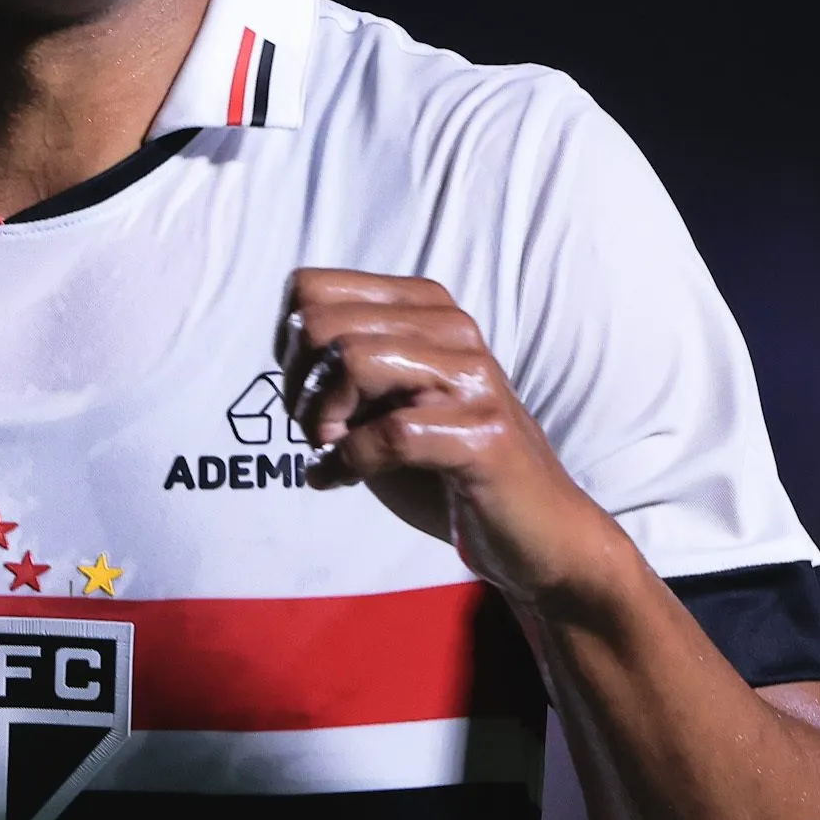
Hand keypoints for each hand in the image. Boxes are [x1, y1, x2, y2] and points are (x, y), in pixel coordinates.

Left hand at [275, 269, 629, 601]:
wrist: (534, 531)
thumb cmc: (446, 468)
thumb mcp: (384, 401)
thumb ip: (340, 364)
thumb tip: (285, 344)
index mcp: (424, 308)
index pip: (310, 289)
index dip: (287, 347)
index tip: (303, 393)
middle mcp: (452, 328)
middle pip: (323, 325)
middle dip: (298, 387)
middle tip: (314, 431)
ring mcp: (472, 378)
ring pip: (353, 361)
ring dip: (320, 419)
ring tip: (329, 450)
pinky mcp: (483, 434)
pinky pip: (387, 433)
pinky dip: (347, 464)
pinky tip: (338, 481)